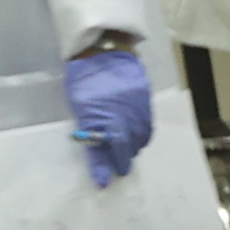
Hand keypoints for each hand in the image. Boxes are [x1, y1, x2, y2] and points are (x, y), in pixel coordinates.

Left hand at [60, 48, 154, 188]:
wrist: (103, 50)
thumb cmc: (84, 80)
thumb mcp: (81, 109)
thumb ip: (91, 135)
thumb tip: (98, 158)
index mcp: (107, 119)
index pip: (112, 150)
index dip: (109, 165)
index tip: (108, 179)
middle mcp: (126, 116)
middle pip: (130, 145)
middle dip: (125, 157)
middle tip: (120, 164)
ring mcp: (138, 107)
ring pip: (142, 135)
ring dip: (135, 146)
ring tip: (128, 149)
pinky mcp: (146, 99)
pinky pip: (148, 122)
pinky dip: (143, 133)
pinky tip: (136, 132)